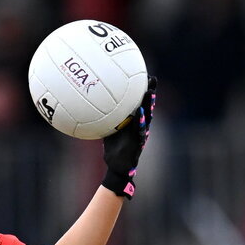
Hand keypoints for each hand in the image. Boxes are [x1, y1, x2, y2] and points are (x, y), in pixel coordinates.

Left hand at [102, 75, 156, 198]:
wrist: (117, 168)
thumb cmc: (113, 150)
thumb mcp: (108, 132)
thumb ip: (104, 121)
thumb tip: (92, 109)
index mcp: (134, 122)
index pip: (139, 103)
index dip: (142, 90)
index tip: (144, 76)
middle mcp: (140, 125)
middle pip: (147, 106)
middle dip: (150, 92)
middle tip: (152, 79)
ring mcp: (141, 134)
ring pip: (147, 117)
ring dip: (149, 104)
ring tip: (150, 92)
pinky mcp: (139, 143)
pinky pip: (140, 131)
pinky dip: (141, 122)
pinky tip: (140, 114)